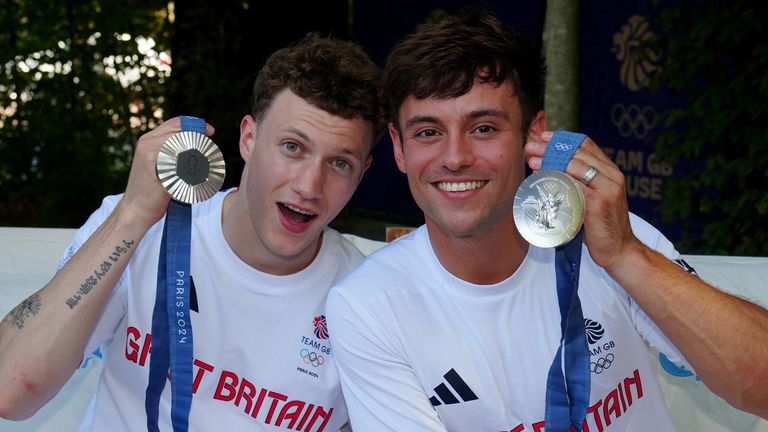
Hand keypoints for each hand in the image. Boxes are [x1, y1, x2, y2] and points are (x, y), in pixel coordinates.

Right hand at [118, 117, 215, 228]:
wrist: (134, 211)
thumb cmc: (149, 190)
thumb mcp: (156, 163)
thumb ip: (169, 150)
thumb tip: (196, 144)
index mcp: (147, 140)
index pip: (176, 123)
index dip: (195, 125)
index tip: (209, 131)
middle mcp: (147, 145)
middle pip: (183, 133)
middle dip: (201, 140)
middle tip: (211, 151)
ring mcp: (151, 158)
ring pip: (185, 148)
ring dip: (200, 156)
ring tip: (206, 167)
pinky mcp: (158, 175)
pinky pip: (184, 169)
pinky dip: (195, 173)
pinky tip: (198, 180)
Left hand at [524, 131, 640, 269]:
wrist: (619, 250)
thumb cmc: (601, 225)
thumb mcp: (593, 197)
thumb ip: (580, 181)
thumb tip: (550, 167)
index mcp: (611, 171)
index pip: (586, 145)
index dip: (563, 138)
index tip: (543, 136)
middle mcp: (612, 176)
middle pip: (578, 153)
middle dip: (551, 148)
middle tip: (531, 147)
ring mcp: (607, 188)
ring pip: (575, 167)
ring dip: (550, 162)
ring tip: (532, 161)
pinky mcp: (598, 203)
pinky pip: (574, 186)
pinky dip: (557, 180)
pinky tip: (542, 179)